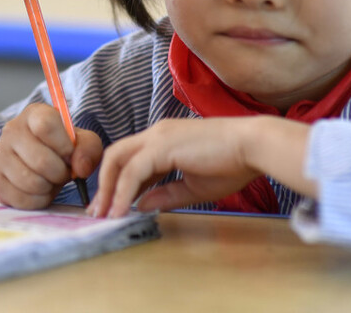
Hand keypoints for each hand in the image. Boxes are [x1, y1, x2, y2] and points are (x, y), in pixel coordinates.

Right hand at [0, 103, 101, 208]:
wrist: (31, 161)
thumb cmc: (61, 148)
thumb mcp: (81, 141)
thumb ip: (88, 149)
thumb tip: (79, 168)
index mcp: (34, 114)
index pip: (45, 125)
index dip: (64, 145)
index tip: (70, 154)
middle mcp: (12, 130)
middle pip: (40, 160)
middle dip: (60, 173)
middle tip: (63, 172)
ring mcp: (0, 155)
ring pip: (30, 182)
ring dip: (49, 188)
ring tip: (51, 180)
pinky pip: (21, 199)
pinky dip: (38, 200)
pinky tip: (41, 191)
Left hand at [89, 116, 314, 217]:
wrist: (253, 146)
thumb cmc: (232, 164)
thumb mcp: (193, 186)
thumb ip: (166, 194)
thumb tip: (141, 205)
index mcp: (162, 140)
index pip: (129, 160)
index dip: (116, 183)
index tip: (110, 207)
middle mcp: (155, 134)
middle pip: (115, 156)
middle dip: (103, 184)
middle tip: (97, 212)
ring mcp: (157, 137)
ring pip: (117, 160)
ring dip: (108, 189)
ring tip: (103, 215)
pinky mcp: (162, 147)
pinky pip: (133, 171)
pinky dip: (123, 192)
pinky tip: (121, 211)